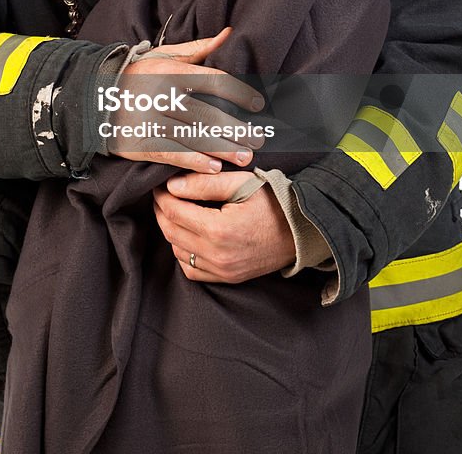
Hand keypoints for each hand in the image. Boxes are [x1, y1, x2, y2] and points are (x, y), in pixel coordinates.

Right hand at [105, 28, 264, 172]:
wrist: (92, 96)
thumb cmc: (137, 74)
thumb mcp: (164, 56)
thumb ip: (198, 49)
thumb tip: (230, 34)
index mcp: (171, 72)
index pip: (214, 81)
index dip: (239, 93)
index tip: (258, 104)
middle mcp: (162, 96)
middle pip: (208, 114)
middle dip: (237, 129)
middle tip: (260, 138)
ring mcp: (151, 121)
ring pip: (194, 136)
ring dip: (223, 149)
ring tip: (246, 157)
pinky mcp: (140, 142)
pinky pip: (172, 154)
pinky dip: (194, 161)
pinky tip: (214, 167)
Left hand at [152, 170, 295, 282]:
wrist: (301, 229)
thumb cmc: (273, 201)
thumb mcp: (240, 183)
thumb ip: (204, 183)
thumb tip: (172, 185)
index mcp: (219, 230)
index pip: (174, 212)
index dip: (162, 197)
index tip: (160, 186)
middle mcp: (218, 255)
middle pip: (172, 233)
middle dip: (162, 212)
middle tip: (163, 197)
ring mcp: (223, 271)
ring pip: (178, 252)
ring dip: (172, 232)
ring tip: (177, 212)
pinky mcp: (228, 278)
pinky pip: (192, 270)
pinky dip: (184, 253)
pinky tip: (189, 236)